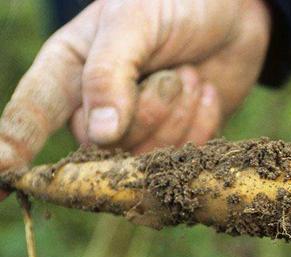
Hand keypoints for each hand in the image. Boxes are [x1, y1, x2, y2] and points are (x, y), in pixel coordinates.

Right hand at [0, 0, 270, 200]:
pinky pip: (182, 155)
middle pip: (103, 146)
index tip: (2, 173)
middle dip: (148, 110)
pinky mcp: (175, 143)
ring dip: (178, 113)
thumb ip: (108, 73)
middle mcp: (97, 107)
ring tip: (189, 74)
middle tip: (173, 69)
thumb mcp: (134, 21)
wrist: (235, 16)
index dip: (13, 145)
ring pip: (146, 157)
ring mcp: (137, 130)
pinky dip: (201, 122)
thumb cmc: (176, 5)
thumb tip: (100, 135)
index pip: (32, 112)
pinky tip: (205, 91)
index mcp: (69, 69)